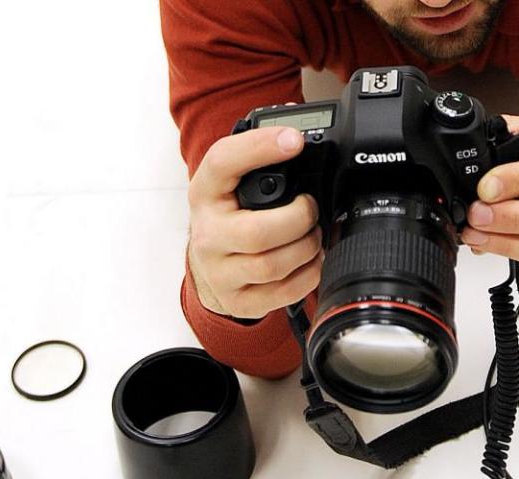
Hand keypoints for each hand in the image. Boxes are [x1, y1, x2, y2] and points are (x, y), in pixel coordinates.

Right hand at [187, 126, 322, 318]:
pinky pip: (282, 293)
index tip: (294, 140)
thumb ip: (257, 163)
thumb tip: (297, 138)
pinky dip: (307, 276)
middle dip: (299, 218)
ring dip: (306, 248)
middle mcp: (207, 233)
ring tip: (313, 236)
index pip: (223, 162)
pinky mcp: (238, 300)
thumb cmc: (228, 217)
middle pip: (258, 231)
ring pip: (272, 265)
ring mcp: (219, 272)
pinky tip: (309, 261)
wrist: (208, 266)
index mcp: (205, 192)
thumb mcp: (231, 184)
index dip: (260, 147)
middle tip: (310, 209)